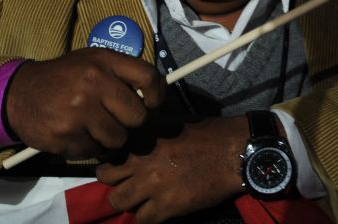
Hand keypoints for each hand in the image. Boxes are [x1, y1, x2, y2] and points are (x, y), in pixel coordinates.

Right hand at [5, 49, 164, 158]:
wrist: (20, 94)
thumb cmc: (65, 78)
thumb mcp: (92, 63)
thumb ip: (122, 75)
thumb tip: (156, 97)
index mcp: (103, 61)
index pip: (149, 77)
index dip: (157, 95)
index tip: (151, 105)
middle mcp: (93, 83)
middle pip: (138, 116)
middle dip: (131, 123)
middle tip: (118, 120)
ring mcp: (79, 111)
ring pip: (118, 139)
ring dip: (110, 138)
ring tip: (95, 127)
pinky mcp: (66, 135)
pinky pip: (95, 151)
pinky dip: (90, 147)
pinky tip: (77, 134)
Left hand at [96, 116, 247, 222]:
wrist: (232, 152)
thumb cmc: (206, 134)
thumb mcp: (171, 123)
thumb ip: (148, 133)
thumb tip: (134, 140)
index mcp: (142, 138)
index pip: (109, 154)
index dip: (112, 163)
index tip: (119, 168)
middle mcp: (140, 160)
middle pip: (106, 179)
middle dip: (114, 183)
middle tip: (127, 185)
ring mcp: (152, 184)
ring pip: (119, 201)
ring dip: (128, 202)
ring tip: (140, 200)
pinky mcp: (167, 205)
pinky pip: (143, 219)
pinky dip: (148, 216)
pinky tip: (158, 210)